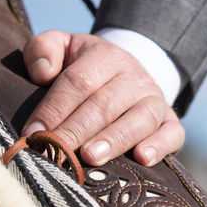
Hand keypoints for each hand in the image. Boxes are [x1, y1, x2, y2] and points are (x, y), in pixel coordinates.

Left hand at [21, 30, 184, 166]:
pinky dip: (159, 146)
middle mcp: (134, 76)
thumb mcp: (63, 47)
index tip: (34, 131)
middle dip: (77, 130)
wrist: (129, 74)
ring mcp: (155, 99)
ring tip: (91, 157)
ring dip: (114, 139)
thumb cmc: (85, 69)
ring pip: (139, 119)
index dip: (54, 107)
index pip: (77, 82)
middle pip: (104, 104)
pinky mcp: (171, 122)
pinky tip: (142, 159)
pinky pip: (172, 133)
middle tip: (57, 151)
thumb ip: (43, 49)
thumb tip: (42, 73)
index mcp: (105, 56)